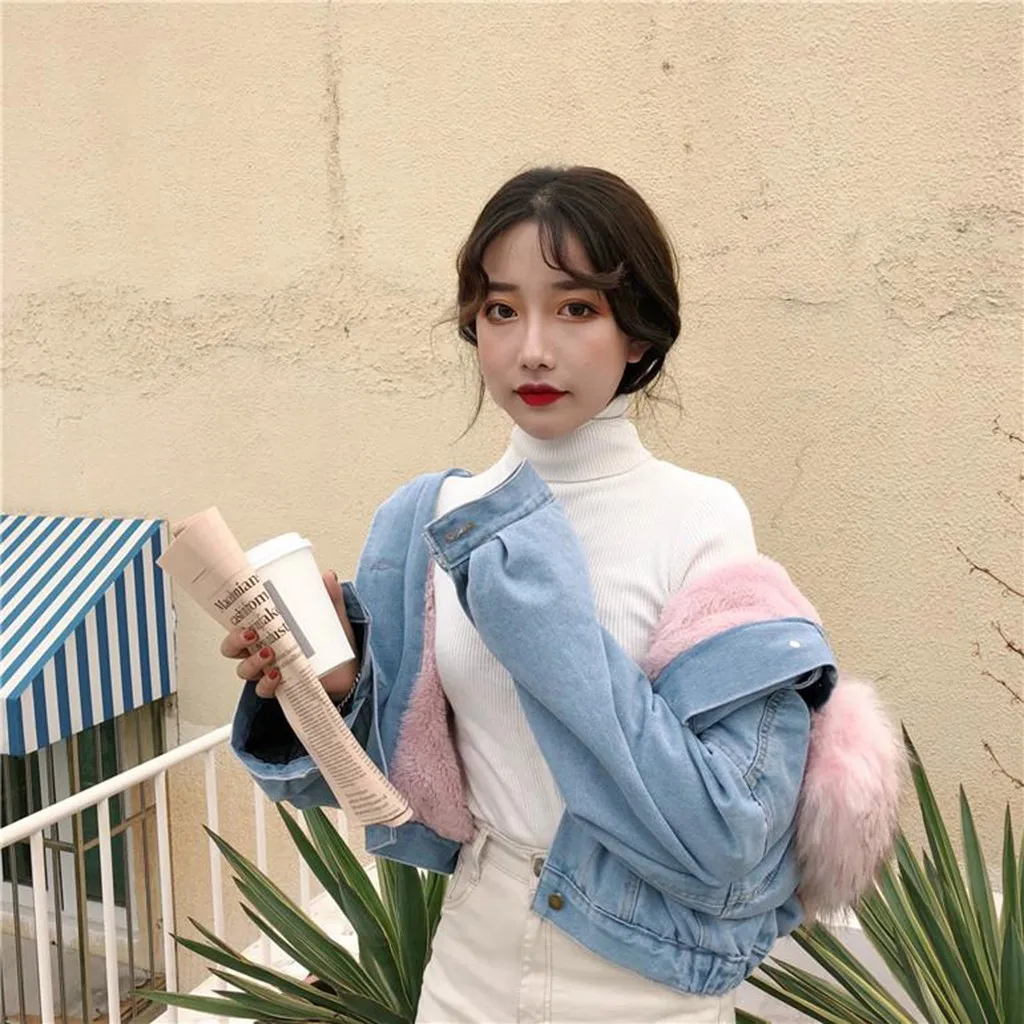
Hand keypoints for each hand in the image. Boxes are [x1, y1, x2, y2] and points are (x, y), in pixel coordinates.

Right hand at [220, 570, 359, 699]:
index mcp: (267, 631)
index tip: (239, 607)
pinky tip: (277, 674)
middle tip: (251, 632)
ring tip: (270, 652)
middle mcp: (261, 651)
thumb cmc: (333, 642)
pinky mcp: (281, 688)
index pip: (238, 624)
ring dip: (252, 661)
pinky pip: (264, 690)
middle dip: (235, 640)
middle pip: (232, 648)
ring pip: (244, 670)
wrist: (349, 671)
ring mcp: (268, 671)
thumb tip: (328, 575)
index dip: (231, 617)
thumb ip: (330, 597)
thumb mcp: (331, 616)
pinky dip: (267, 683)